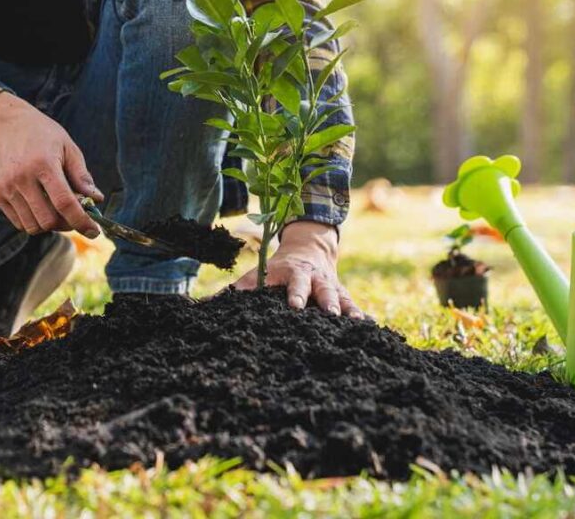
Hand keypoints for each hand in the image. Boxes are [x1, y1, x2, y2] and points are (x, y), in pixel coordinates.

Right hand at [0, 92, 102, 237]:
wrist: (5, 124)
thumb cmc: (42, 134)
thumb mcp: (67, 147)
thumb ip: (81, 175)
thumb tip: (96, 199)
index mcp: (43, 164)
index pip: (64, 203)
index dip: (81, 221)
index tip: (94, 231)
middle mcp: (21, 178)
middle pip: (48, 220)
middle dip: (66, 225)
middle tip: (74, 217)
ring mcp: (6, 188)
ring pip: (32, 226)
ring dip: (49, 225)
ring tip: (57, 211)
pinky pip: (18, 222)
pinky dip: (33, 221)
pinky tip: (40, 207)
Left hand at [233, 221, 362, 317]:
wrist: (310, 248)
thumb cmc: (278, 268)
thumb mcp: (260, 273)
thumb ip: (238, 290)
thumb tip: (206, 304)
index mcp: (292, 272)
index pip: (293, 283)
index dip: (295, 294)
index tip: (295, 306)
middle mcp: (313, 278)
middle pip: (321, 289)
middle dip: (325, 301)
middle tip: (330, 314)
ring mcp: (330, 285)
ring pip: (340, 296)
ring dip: (346, 308)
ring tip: (353, 322)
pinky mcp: (343, 293)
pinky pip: (353, 303)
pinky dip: (360, 313)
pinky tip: (368, 326)